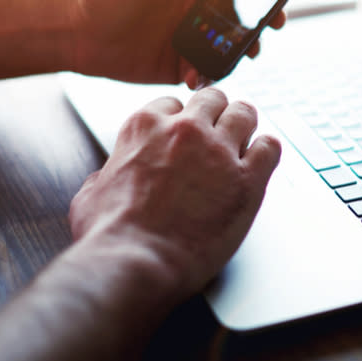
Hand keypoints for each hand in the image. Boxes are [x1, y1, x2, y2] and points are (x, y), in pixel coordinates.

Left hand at [68, 0, 285, 87]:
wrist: (73, 29)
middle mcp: (203, 2)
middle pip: (252, 6)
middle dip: (270, 14)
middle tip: (273, 23)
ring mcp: (197, 34)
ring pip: (239, 42)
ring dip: (249, 47)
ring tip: (245, 52)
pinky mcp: (185, 64)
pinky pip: (212, 71)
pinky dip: (214, 73)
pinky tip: (197, 72)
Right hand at [68, 88, 280, 295]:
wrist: (136, 262)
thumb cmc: (110, 234)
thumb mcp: (91, 193)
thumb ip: (105, 176)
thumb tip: (105, 179)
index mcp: (145, 127)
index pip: (173, 103)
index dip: (181, 119)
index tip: (185, 133)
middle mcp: (186, 130)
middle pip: (213, 99)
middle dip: (216, 113)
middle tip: (218, 131)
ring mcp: (219, 151)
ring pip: (245, 113)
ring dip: (245, 125)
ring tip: (245, 140)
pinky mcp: (247, 179)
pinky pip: (270, 147)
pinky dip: (267, 151)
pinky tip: (260, 162)